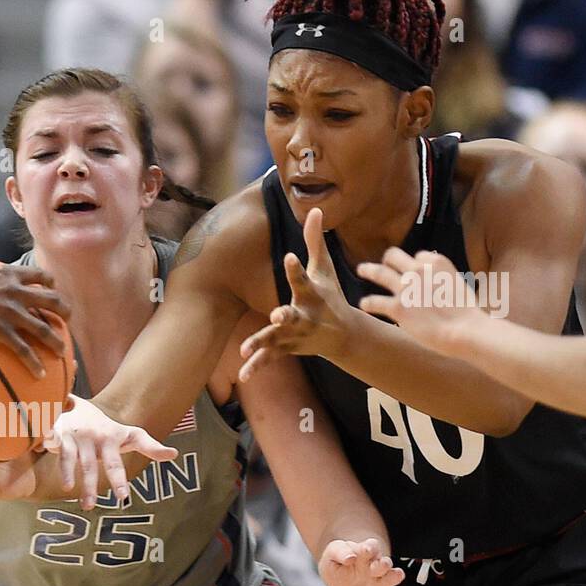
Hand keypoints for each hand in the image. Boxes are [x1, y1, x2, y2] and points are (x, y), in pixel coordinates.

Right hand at [0, 239, 71, 377]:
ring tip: (62, 352)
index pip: (39, 276)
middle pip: (51, 300)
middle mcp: (14, 291)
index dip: (51, 284)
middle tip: (68, 320)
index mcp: (7, 274)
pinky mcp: (0, 329)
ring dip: (55, 341)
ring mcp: (9, 311)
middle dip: (64, 311)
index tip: (54, 290)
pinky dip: (33, 362)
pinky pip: (23, 348)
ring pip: (42, 328)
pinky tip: (40, 373)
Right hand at [41, 395, 177, 510]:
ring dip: (68, 473)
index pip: (115, 464)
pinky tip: (43, 450)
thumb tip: (174, 454)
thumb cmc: (105, 428)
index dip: (119, 479)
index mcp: (110, 440)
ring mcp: (74, 435)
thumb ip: (149, 446)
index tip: (123, 497)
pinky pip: (51, 438)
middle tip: (91, 507)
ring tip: (67, 490)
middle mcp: (92, 438)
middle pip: (91, 465)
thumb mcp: (127, 435)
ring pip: (70, 457)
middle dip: (90, 485)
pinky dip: (46, 442)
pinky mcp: (56, 432)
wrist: (78, 405)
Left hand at [238, 207, 354, 381]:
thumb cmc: (330, 295)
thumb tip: (316, 209)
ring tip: (244, 349)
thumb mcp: (324, 269)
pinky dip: (257, 366)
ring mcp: (295, 334)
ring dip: (261, 343)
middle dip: (286, 316)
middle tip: (278, 315)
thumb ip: (315, 241)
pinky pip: (270, 358)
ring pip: (276, 339)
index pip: (302, 279)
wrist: (343, 335)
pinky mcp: (287, 348)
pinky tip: (242, 375)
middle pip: (293, 314)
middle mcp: (304, 315)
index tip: (290, 257)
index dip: (297, 268)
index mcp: (312, 294)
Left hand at [319, 538, 404, 585]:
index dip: (371, 547)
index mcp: (365, 553)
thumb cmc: (338, 565)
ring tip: (396, 576)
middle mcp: (377, 567)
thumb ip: (340, 552)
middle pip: (385, 562)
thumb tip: (350, 557)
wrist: (338, 585)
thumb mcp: (333, 555)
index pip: (372, 546)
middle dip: (383, 564)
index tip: (366, 550)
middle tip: (376, 567)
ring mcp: (381, 583)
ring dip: (395, 577)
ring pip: (393, 578)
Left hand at [358, 248, 489, 354]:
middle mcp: (419, 270)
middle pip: (394, 256)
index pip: (419, 256)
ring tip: (362, 270)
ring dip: (368, 270)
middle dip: (388, 259)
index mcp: (437, 262)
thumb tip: (434, 284)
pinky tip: (364, 305)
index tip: (413, 274)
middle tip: (382, 264)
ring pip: (379, 272)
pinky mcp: (398, 307)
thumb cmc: (467, 313)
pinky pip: (375, 301)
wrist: (465, 330)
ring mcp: (406, 288)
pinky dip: (368, 303)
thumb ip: (442, 280)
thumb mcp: (457, 285)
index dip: (415, 265)